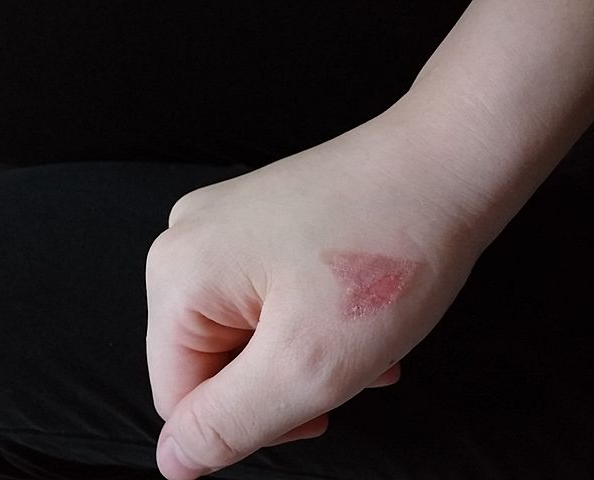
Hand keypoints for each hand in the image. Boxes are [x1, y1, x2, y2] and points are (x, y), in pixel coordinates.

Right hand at [146, 118, 483, 478]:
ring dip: (305, 356)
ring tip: (366, 347)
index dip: (247, 423)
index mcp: (180, 274)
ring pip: (247, 335)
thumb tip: (172, 458)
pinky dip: (310, 323)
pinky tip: (359, 321)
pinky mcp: (263, 220)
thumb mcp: (304, 365)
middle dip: (282, 384)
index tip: (315, 412)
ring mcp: (228, 225)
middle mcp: (191, 241)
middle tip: (346, 371)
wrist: (445, 163)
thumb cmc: (388, 251)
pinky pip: (266, 298)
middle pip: (213, 363)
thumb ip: (228, 422)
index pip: (178, 396)